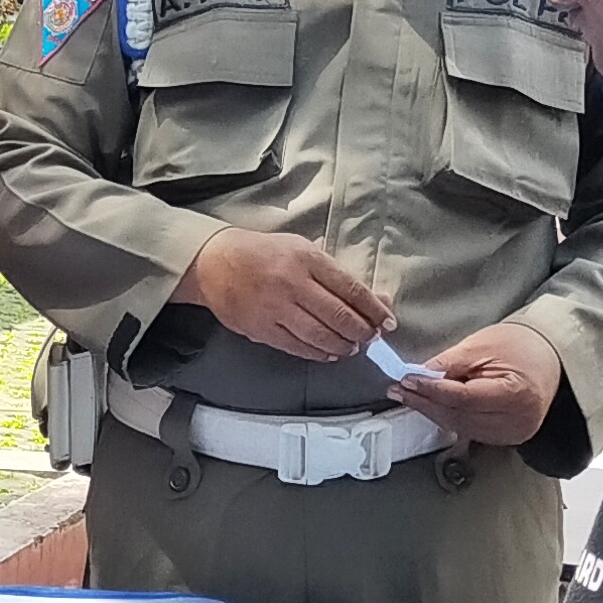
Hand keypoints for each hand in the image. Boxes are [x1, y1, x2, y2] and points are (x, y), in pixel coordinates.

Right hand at [179, 227, 392, 359]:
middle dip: (363, 332)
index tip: (388, 321)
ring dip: (343, 346)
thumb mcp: (302, 250)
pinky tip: (328, 353)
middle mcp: (293, 284)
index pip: (352, 289)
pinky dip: (318, 353)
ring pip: (321, 336)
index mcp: (307, 259)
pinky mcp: (261, 328)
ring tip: (351, 347)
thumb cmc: (263, 253)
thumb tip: (375, 298)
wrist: (214, 263)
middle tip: (370, 337)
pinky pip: (297, 347)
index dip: (375, 310)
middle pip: (340, 316)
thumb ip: (336, 274)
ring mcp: (276, 308)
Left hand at [389, 320, 562, 446]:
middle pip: (459, 416)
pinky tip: (431, 405)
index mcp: (516, 394)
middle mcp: (517, 420)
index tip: (407, 379)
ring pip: (460, 426)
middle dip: (425, 403)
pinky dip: (448, 417)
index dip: (431, 389)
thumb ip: (449, 363)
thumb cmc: (520, 345)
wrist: (550, 357)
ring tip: (408, 396)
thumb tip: (418, 374)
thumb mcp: (482, 346)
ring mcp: (513, 433)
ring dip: (432, 412)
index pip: (463, 397)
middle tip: (399, 390)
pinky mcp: (507, 437)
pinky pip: (469, 430)